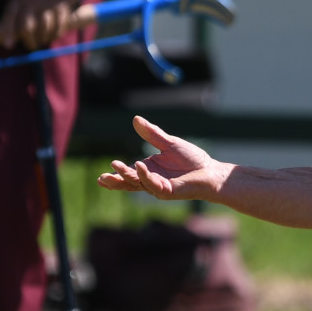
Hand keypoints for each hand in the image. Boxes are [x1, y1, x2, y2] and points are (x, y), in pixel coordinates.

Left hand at [1, 0, 79, 51]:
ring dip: (43, 39)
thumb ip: (17, 11)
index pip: (9, 17)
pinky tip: (54, 35)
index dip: (7, 33)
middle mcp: (31, 1)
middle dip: (28, 42)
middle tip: (31, 46)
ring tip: (43, 41)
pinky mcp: (62, 8)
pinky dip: (56, 34)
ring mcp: (47, 5)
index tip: (8, 46)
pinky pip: (59, 27)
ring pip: (44, 30)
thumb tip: (13, 36)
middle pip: (27, 28)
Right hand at [98, 114, 225, 201]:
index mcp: (149, 170)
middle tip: (101, 178)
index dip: (117, 175)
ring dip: (126, 176)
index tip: (102, 175)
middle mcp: (152, 181)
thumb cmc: (192, 160)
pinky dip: (145, 175)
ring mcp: (159, 187)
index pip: (129, 174)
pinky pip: (153, 184)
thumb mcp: (168, 143)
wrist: (210, 170)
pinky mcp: (169, 191)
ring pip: (138, 183)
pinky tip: (139, 165)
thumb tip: (135, 119)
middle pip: (129, 183)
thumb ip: (151, 133)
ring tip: (115, 166)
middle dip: (115, 181)